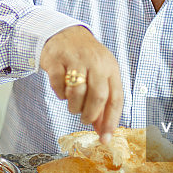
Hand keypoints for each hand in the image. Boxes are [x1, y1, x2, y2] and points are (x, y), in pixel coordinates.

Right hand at [40, 26, 122, 140]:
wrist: (65, 33)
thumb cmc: (86, 60)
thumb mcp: (100, 76)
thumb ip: (103, 103)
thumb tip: (104, 133)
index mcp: (111, 67)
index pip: (116, 98)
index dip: (111, 121)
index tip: (105, 138)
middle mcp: (96, 62)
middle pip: (98, 96)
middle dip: (90, 115)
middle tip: (84, 119)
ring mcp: (75, 59)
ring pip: (77, 92)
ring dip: (74, 106)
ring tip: (72, 105)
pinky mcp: (56, 59)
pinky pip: (58, 85)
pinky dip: (59, 93)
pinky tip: (62, 91)